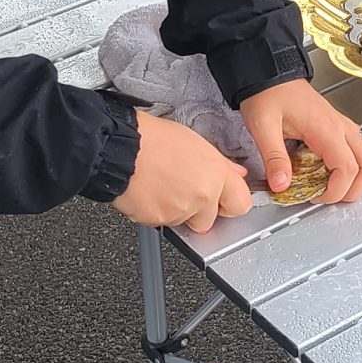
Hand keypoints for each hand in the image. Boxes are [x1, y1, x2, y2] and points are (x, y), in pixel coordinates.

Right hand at [113, 110, 253, 234]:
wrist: (120, 148)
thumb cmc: (153, 139)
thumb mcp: (195, 142)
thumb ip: (220, 164)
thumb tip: (235, 173)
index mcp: (216, 175)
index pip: (241, 205)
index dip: (230, 203)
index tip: (223, 200)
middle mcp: (202, 197)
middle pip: (210, 220)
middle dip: (199, 212)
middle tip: (185, 191)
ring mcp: (180, 211)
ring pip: (184, 222)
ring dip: (177, 211)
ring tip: (163, 186)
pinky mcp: (158, 221)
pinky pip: (163, 223)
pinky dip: (157, 212)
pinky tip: (151, 192)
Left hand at [240, 78, 361, 206]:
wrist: (270, 74)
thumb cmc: (267, 94)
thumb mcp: (262, 126)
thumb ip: (274, 157)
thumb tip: (282, 185)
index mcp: (325, 129)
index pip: (347, 168)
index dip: (337, 190)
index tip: (317, 197)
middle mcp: (340, 127)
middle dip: (354, 189)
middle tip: (329, 197)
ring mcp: (342, 125)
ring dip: (361, 177)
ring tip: (336, 186)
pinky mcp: (339, 125)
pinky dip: (359, 163)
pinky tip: (338, 168)